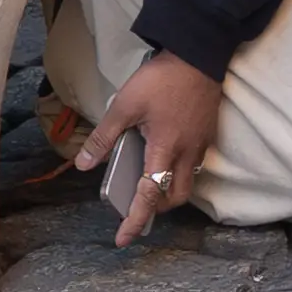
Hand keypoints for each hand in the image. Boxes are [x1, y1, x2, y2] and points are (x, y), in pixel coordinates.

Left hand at [75, 45, 222, 241]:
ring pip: (188, 182)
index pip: (149, 195)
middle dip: (157, 208)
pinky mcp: (208, 133)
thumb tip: (83, 164)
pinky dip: (178, 171)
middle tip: (137, 206)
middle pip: (176, 196)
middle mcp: (187, 152)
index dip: (135, 220)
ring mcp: (201, 143)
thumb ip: (104, 137)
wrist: (198, 53)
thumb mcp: (124, 105)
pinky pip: (195, 164)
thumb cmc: (161, 79)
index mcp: (164, 148)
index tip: (123, 239)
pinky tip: (164, 155)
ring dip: (169, 190)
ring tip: (148, 182)